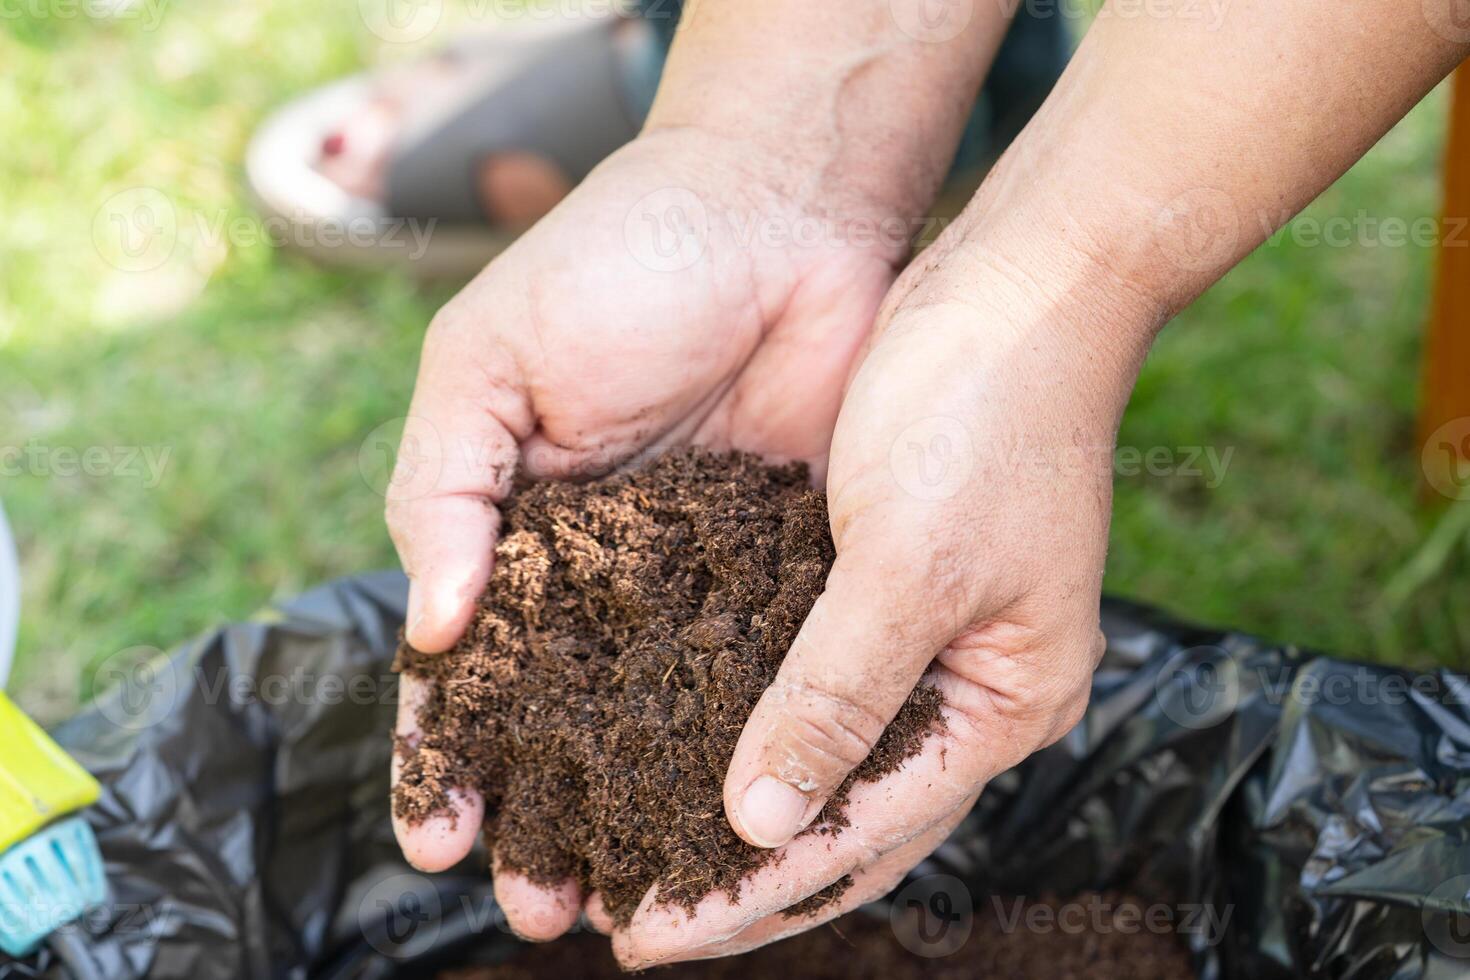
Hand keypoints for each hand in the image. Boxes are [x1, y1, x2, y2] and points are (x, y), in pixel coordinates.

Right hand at [386, 129, 906, 937]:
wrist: (779, 207)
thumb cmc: (616, 264)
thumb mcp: (488, 362)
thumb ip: (443, 490)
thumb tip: (434, 628)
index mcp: (510, 524)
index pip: (462, 668)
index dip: (445, 755)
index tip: (440, 838)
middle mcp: (600, 568)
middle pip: (559, 719)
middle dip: (543, 814)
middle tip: (538, 908)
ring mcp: (694, 575)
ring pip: (656, 720)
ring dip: (639, 810)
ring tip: (632, 899)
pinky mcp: (785, 567)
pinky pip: (758, 671)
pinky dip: (744, 745)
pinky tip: (738, 815)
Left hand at [614, 239, 1159, 966]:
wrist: (1022, 284)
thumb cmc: (985, 413)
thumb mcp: (909, 565)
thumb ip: (835, 697)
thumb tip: (760, 822)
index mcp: (1002, 703)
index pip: (861, 837)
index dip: (750, 894)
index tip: (648, 934)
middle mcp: (971, 688)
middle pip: (845, 820)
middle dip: (739, 875)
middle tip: (632, 919)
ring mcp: (933, 637)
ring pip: (823, 759)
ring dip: (738, 808)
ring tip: (643, 849)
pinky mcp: (887, 583)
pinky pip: (808, 679)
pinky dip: (749, 719)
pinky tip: (675, 735)